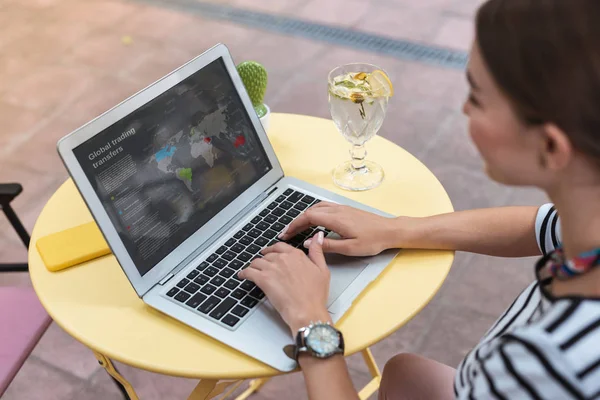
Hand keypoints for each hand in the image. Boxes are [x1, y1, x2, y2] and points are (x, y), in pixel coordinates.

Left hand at [238, 231, 331, 333]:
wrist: (307, 310)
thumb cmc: (315, 295)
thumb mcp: (322, 269)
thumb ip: (317, 251)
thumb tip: (317, 236)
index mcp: (297, 255)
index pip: (280, 246)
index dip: (273, 249)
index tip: (270, 251)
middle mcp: (283, 259)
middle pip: (268, 254)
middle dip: (264, 258)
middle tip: (262, 263)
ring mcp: (272, 268)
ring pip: (257, 261)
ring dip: (254, 265)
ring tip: (252, 269)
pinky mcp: (263, 279)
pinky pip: (249, 272)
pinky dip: (244, 273)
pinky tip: (242, 275)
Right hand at [279, 202, 398, 255]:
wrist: (390, 230)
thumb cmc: (373, 240)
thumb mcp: (349, 248)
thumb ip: (327, 246)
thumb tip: (308, 243)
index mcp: (336, 219)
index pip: (308, 217)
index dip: (294, 225)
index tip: (286, 234)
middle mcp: (337, 210)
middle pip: (310, 211)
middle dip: (296, 221)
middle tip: (288, 233)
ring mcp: (342, 208)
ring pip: (317, 207)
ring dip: (305, 216)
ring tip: (298, 227)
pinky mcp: (346, 209)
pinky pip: (324, 207)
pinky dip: (314, 213)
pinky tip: (314, 221)